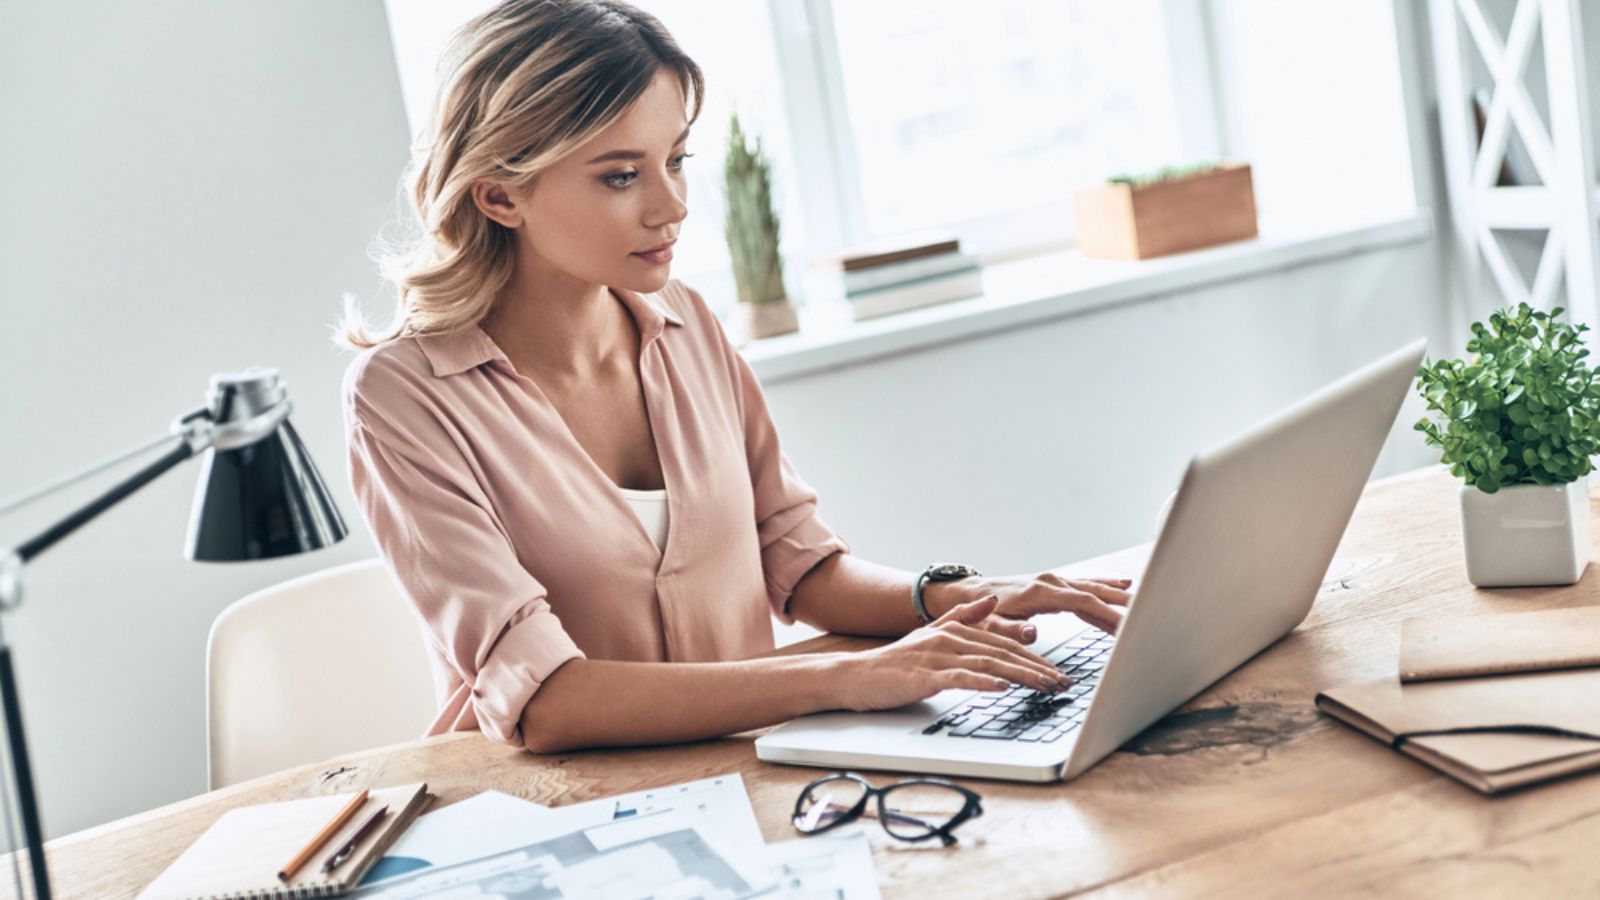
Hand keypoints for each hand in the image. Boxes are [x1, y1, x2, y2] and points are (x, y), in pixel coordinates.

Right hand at [838, 595, 1071, 711]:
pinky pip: (959, 677)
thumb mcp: (931, 634)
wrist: (855, 676)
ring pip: (989, 663)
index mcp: (955, 629)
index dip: (1035, 658)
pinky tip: (1002, 687)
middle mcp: (950, 638)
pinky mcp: (925, 675)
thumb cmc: (895, 663)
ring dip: (1022, 676)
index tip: (1058, 673)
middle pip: (1003, 653)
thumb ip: (962, 616)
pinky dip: (983, 681)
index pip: (1004, 644)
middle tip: (1064, 684)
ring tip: (1047, 687)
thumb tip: (990, 601)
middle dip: (1038, 669)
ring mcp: (937, 656)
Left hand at [925, 571, 1132, 636]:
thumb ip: (1010, 630)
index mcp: (1042, 593)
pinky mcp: (1055, 586)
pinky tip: (1124, 590)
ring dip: (1120, 597)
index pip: (1085, 602)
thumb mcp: (991, 625)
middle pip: (1097, 592)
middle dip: (1125, 605)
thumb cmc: (981, 614)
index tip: (1129, 628)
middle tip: (1151, 617)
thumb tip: (1032, 634)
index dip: (1109, 615)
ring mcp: (1055, 582)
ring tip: (1147, 606)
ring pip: (1095, 588)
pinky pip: (1087, 587)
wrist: (968, 595)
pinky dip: (1107, 588)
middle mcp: (1052, 583)